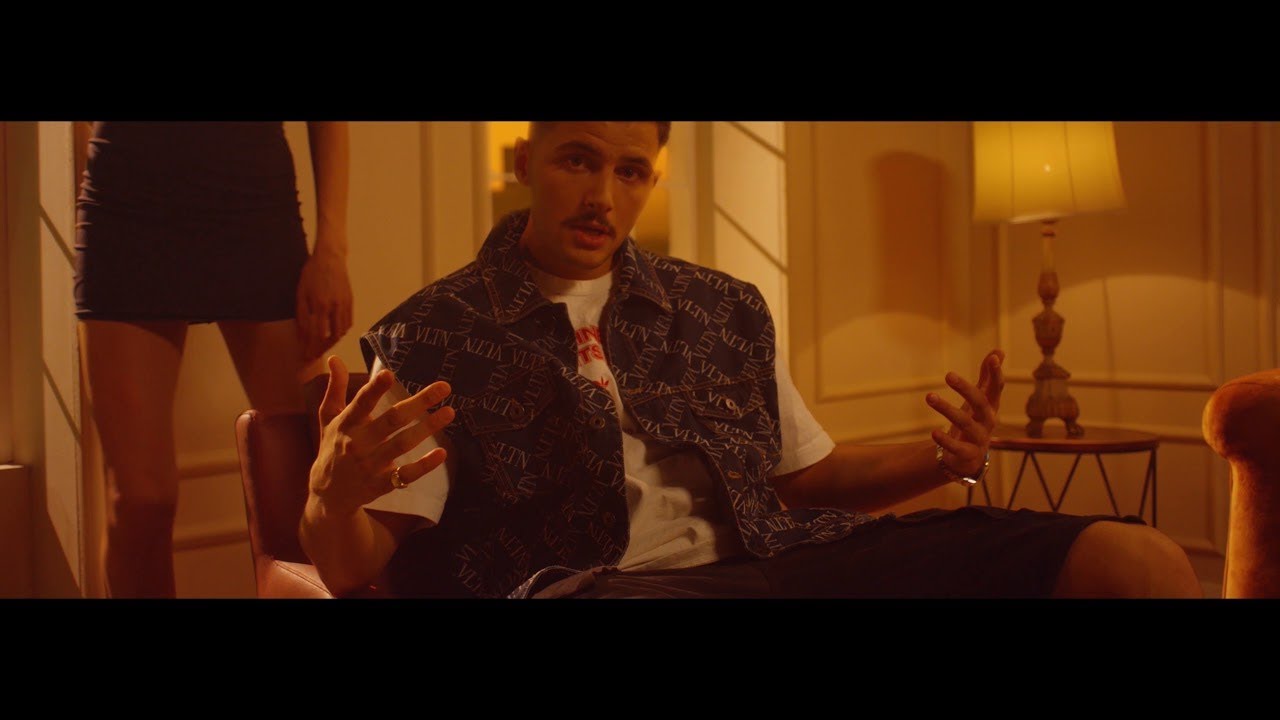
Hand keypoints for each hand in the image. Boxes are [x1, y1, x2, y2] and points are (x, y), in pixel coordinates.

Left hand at [296, 247, 353, 360]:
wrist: (330, 258)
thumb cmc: (311, 274)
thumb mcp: (301, 294)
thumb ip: (302, 316)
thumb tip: (302, 336)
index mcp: (320, 305)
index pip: (316, 335)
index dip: (311, 348)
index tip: (305, 357)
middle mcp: (335, 307)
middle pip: (331, 336)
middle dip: (322, 349)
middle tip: (313, 355)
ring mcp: (345, 305)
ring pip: (342, 331)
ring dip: (332, 341)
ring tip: (321, 346)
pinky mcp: (350, 302)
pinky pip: (348, 323)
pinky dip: (340, 331)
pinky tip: (333, 333)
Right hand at [308, 356, 455, 516]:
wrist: (327, 495)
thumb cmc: (332, 448)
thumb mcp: (328, 418)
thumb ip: (336, 389)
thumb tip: (335, 359)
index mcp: (345, 424)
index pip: (360, 404)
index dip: (373, 390)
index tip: (389, 374)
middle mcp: (357, 444)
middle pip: (391, 420)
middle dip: (418, 403)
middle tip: (444, 387)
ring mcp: (370, 466)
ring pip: (402, 444)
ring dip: (427, 428)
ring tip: (449, 412)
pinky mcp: (381, 484)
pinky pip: (405, 474)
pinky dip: (424, 465)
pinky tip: (442, 453)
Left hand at [925, 349, 1004, 476]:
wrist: (970, 459)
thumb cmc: (975, 421)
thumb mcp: (980, 399)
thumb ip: (987, 377)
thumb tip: (998, 351)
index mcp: (991, 406)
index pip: (996, 387)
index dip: (996, 373)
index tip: (993, 358)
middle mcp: (988, 421)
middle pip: (980, 403)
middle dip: (966, 389)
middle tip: (948, 375)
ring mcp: (980, 439)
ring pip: (966, 423)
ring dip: (947, 409)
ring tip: (929, 396)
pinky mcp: (968, 455)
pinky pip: (958, 448)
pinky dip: (946, 441)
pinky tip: (934, 432)